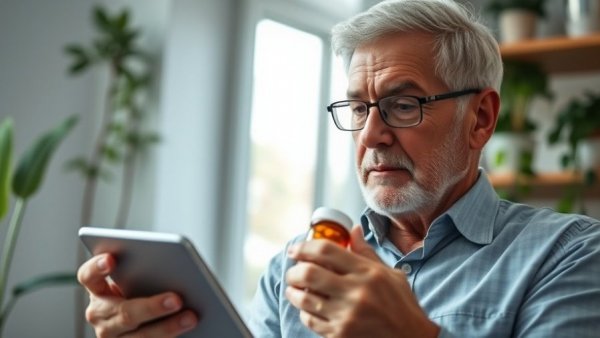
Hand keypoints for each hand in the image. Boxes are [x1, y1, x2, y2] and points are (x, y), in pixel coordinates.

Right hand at [77, 253, 197, 336]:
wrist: (146, 316)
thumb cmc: (144, 287)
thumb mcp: (140, 278)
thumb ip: (147, 271)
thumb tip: (175, 267)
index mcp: (98, 289)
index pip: (88, 276)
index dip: (96, 267)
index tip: (111, 258)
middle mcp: (99, 315)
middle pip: (124, 312)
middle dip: (152, 306)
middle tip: (177, 299)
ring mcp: (112, 337)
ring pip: (140, 336)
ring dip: (168, 327)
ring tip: (191, 317)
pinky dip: (169, 337)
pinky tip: (189, 329)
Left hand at [285, 225, 438, 337]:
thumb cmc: (402, 306)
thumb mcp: (390, 274)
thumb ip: (366, 253)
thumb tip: (353, 230)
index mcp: (368, 273)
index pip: (326, 251)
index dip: (304, 247)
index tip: (295, 249)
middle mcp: (356, 293)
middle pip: (309, 273)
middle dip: (294, 271)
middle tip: (293, 271)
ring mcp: (346, 316)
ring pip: (304, 298)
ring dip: (293, 291)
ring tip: (294, 288)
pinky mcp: (340, 335)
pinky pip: (310, 319)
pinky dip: (304, 311)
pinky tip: (308, 307)